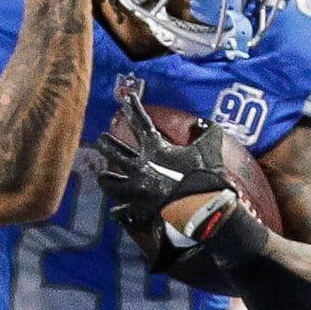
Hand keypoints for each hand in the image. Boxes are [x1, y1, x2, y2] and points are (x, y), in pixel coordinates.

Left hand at [96, 81, 245, 268]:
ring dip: (107, 178)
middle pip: (116, 151)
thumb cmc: (203, 175)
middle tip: (100, 138)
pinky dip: (119, 210)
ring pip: (112, 181)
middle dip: (107, 143)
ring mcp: (136, 187)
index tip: (126, 98)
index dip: (134, 108)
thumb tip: (210, 124)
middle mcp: (140, 166)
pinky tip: (115, 210)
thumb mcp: (208, 149)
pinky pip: (122, 210)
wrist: (199, 206)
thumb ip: (208, 134)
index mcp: (155, 148)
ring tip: (102, 176)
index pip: (141, 123)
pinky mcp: (138, 207)